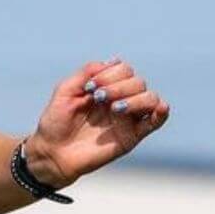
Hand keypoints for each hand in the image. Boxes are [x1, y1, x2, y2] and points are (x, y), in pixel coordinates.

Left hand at [23, 57, 170, 188]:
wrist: (53, 151)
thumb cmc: (56, 121)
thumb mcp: (66, 90)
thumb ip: (87, 72)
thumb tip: (113, 62)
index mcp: (106, 87)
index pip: (124, 69)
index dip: (111, 73)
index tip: (91, 86)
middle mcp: (120, 99)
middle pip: (138, 82)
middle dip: (119, 86)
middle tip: (98, 98)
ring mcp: (128, 117)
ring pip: (150, 98)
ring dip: (135, 99)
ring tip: (114, 109)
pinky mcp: (132, 136)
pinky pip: (156, 122)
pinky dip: (161, 112)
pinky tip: (158, 109)